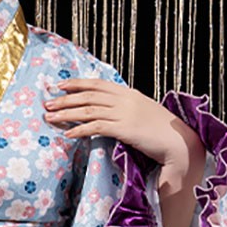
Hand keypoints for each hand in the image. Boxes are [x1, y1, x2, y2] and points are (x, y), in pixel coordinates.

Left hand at [44, 78, 206, 226]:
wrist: (179, 142)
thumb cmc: (162, 132)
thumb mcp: (142, 114)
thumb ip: (126, 110)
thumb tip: (109, 113)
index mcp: (128, 93)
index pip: (97, 84)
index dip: (76, 84)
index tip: (59, 86)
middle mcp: (125, 99)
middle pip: (88, 96)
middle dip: (65, 99)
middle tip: (47, 103)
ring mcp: (124, 113)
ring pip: (88, 110)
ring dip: (66, 114)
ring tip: (50, 118)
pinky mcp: (124, 129)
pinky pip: (96, 127)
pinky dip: (79, 130)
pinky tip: (67, 134)